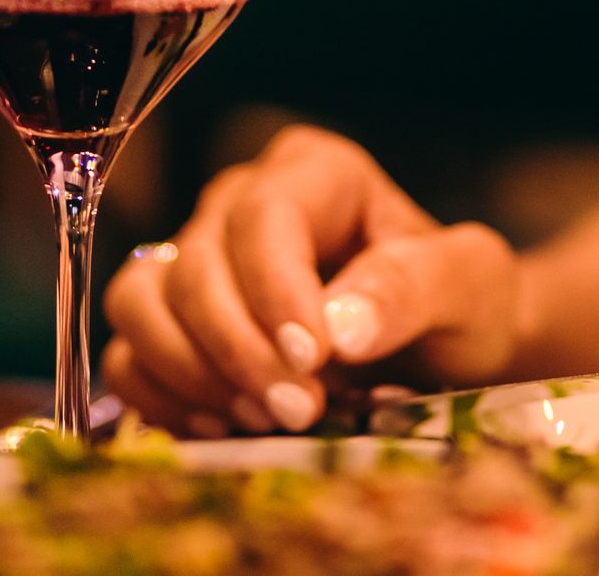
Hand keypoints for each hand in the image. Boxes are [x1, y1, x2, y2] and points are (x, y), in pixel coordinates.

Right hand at [101, 125, 517, 435]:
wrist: (448, 352)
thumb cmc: (462, 304)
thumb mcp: (471, 284)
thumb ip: (415, 284)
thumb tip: (339, 324)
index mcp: (316, 172)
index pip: (263, 216)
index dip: (274, 290)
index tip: (312, 359)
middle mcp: (242, 202)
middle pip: (195, 265)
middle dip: (239, 348)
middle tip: (300, 411)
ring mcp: (197, 258)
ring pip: (140, 300)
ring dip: (191, 371)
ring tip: (262, 418)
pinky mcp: (174, 320)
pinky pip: (127, 354)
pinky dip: (161, 396)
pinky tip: (225, 427)